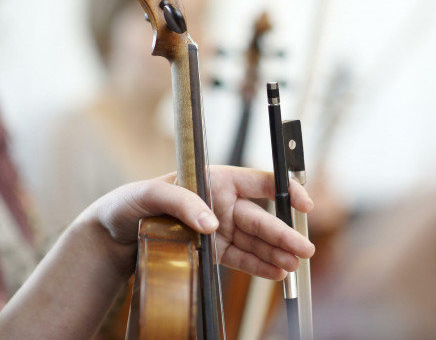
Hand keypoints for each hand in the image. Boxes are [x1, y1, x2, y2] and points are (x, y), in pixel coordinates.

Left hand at [81, 165, 314, 280]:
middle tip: (305, 248)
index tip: (303, 203)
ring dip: (275, 252)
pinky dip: (258, 266)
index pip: (258, 181)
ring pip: (254, 240)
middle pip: (260, 216)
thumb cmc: (129, 203)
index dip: (284, 189)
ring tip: (294, 265)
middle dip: (283, 232)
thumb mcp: (148, 194)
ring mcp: (218, 228)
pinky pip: (240, 258)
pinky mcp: (211, 250)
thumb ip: (180, 200)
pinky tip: (275, 272)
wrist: (114, 234)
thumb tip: (211, 222)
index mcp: (213, 180)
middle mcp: (220, 203)